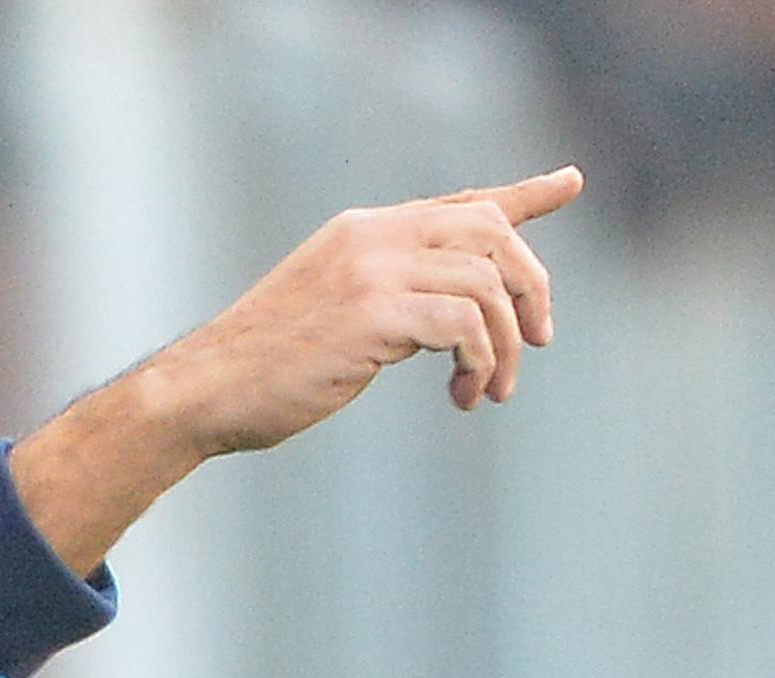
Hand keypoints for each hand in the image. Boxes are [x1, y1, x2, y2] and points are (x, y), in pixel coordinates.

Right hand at [11, 167, 584, 574]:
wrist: (205, 390)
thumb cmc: (263, 368)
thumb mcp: (332, 311)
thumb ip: (388, 294)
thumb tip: (448, 316)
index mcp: (363, 230)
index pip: (461, 202)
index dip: (523, 195)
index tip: (568, 184)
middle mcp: (373, 236)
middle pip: (491, 231)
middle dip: (530, 287)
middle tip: (537, 342)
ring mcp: (372, 269)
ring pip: (486, 282)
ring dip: (505, 344)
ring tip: (487, 391)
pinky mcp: (373, 312)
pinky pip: (464, 323)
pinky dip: (481, 361)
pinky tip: (461, 396)